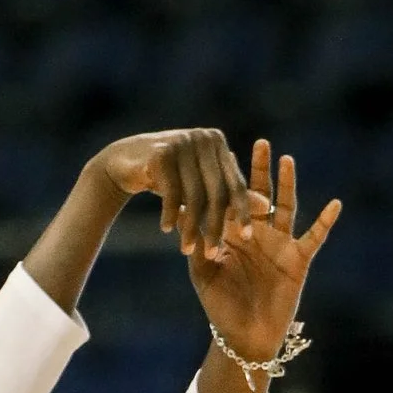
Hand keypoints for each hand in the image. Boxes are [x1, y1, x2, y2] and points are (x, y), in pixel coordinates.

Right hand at [88, 128, 248, 259]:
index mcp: (218, 145)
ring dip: (191, 226)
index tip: (247, 238)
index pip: (235, 183)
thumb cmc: (171, 177)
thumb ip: (231, 194)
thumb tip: (268, 206)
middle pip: (217, 191)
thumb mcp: (202, 185)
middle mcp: (204, 139)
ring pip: (194, 195)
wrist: (125, 161)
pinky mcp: (161, 153)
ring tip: (186, 249)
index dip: (242, 211)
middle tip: (212, 252)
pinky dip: (169, 213)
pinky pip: (172, 191)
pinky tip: (166, 229)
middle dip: (215, 226)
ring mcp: (183, 142)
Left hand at [189, 138, 339, 363]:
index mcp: (235, 235)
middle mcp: (259, 234)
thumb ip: (197, 246)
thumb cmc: (221, 308)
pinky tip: (335, 204)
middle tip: (260, 143)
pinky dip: (326, 221)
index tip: (223, 153)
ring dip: (287, 184)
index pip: (232, 200)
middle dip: (259, 170)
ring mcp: (280, 244)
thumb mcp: (203, 275)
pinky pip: (314, 237)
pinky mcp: (298, 259)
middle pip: (260, 195)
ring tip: (286, 159)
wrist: (246, 336)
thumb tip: (185, 217)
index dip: (230, 178)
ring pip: (286, 207)